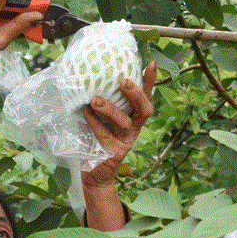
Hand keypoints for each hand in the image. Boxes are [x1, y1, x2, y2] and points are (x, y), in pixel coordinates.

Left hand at [81, 61, 156, 189]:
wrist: (92, 174)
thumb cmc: (95, 143)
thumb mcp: (98, 120)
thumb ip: (98, 104)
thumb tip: (86, 78)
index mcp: (132, 118)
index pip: (145, 97)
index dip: (150, 82)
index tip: (151, 63)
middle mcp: (133, 129)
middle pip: (144, 110)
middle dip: (136, 94)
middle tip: (124, 81)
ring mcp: (125, 142)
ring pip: (124, 122)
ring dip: (110, 109)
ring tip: (95, 100)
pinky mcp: (114, 153)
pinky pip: (104, 134)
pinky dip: (93, 122)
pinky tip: (85, 113)